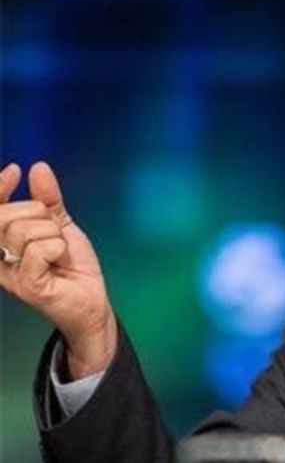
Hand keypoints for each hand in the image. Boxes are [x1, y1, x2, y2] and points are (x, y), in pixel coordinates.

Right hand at [0, 162, 116, 379]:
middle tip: (55, 234)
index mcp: (3, 243)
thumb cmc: (72, 266)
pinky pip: (40, 250)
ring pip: (26, 231)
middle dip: (40, 215)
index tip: (15, 171)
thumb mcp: (61, 225)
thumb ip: (48, 200)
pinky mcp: (27, 286)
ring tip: (60, 252)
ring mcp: (10, 274)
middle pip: (8, 216)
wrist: (92, 299)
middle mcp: (0, 258)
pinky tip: (61, 262)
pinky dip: (59, 249)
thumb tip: (38, 168)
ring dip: (54, 236)